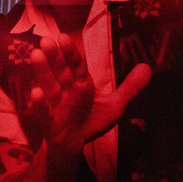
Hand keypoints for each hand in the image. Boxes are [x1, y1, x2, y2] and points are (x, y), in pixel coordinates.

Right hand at [30, 34, 150, 159]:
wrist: (73, 144)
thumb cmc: (90, 120)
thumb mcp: (114, 106)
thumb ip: (130, 87)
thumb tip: (147, 67)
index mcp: (80, 82)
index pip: (76, 65)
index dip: (71, 52)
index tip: (63, 37)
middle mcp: (66, 89)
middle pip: (60, 71)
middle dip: (53, 57)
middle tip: (45, 40)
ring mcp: (55, 104)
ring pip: (48, 85)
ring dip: (42, 71)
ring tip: (35, 55)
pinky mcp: (48, 121)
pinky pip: (43, 111)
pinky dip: (39, 103)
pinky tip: (35, 92)